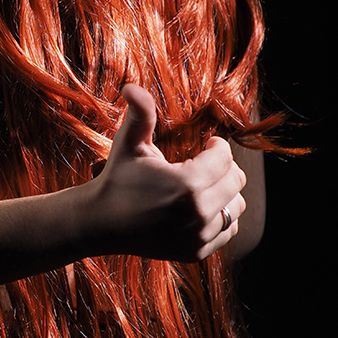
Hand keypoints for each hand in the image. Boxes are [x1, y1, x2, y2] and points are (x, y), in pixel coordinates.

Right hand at [87, 84, 245, 260]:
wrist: (101, 223)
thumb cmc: (117, 179)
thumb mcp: (128, 144)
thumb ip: (139, 114)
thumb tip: (131, 86)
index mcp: (188, 183)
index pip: (225, 157)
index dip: (216, 147)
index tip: (206, 146)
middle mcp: (198, 212)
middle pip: (236, 181)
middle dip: (224, 168)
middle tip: (204, 165)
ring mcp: (199, 235)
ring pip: (236, 207)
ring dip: (225, 194)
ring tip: (204, 187)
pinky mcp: (197, 251)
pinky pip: (228, 230)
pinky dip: (220, 218)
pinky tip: (200, 208)